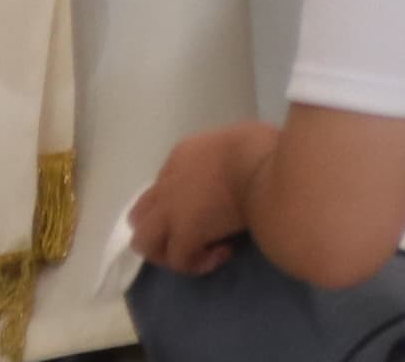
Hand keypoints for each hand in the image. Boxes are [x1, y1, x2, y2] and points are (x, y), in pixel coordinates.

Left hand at [128, 124, 276, 276]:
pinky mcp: (185, 236)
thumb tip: (243, 169)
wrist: (266, 172)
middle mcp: (168, 183)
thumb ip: (229, 156)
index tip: (209, 208)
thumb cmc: (262, 151)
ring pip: (144, 242)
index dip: (179, 202)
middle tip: (189, 236)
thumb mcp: (238, 141)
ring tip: (197, 251)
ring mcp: (171, 211)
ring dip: (168, 251)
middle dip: (158, 230)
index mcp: (181, 156)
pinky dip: (199, 263)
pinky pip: (179, 261)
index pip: (162, 185)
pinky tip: (223, 253)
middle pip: (139, 215)